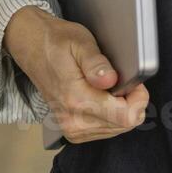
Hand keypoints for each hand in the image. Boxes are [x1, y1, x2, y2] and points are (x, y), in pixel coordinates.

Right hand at [3, 6, 149, 142]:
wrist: (33, 49)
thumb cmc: (57, 43)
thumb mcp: (80, 42)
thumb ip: (96, 63)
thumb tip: (110, 79)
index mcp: (77, 100)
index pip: (126, 117)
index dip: (138, 98)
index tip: (133, 82)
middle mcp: (73, 120)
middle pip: (124, 124)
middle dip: (130, 102)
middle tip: (119, 79)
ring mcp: (71, 129)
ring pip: (117, 129)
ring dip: (120, 108)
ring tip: (107, 86)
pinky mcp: (72, 131)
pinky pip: (105, 130)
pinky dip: (110, 114)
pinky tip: (102, 97)